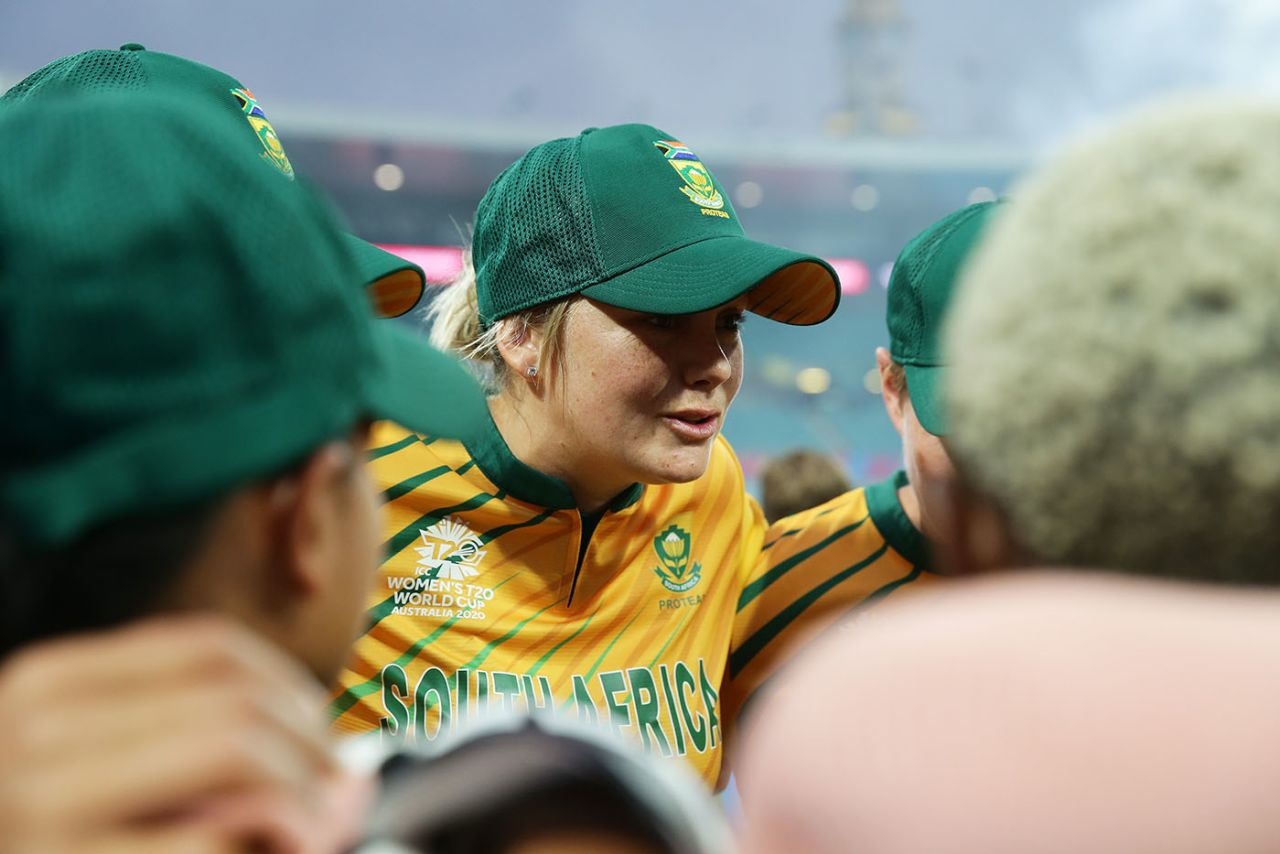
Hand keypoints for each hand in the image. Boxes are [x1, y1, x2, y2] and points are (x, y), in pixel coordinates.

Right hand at [0, 616, 340, 853]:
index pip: (208, 649)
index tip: (326, 731)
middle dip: (313, 747)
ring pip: (233, 751)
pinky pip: (209, 844)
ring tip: (314, 831)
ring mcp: (37, 806)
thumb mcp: (92, 768)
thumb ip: (185, 740)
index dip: (291, 687)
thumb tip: (337, 750)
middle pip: (233, 702)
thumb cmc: (60, 840)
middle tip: (340, 794)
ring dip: (301, 793)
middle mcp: (34, 732)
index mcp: (48, 686)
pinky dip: (270, 847)